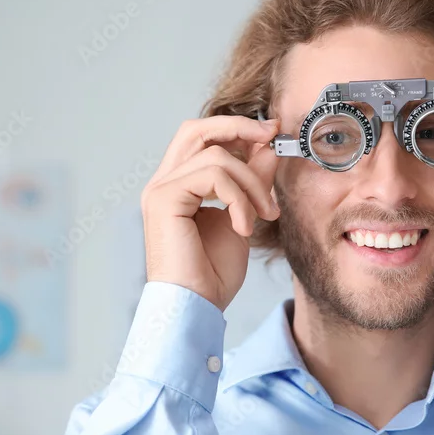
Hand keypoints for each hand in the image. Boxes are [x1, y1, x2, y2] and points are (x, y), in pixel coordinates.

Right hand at [141, 116, 280, 310]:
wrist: (196, 306)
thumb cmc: (213, 273)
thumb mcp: (242, 216)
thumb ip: (250, 181)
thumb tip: (267, 147)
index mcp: (179, 185)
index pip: (202, 138)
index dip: (237, 129)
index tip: (272, 134)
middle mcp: (164, 182)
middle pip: (197, 129)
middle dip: (239, 127)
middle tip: (272, 137)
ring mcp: (160, 189)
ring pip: (216, 156)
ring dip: (252, 184)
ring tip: (264, 215)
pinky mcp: (163, 198)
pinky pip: (213, 175)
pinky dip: (239, 198)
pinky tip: (244, 226)